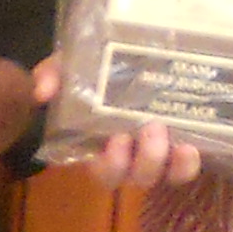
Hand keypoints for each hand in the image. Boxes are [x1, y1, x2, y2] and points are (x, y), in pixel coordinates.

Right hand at [28, 58, 202, 187]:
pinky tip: (190, 147)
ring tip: (170, 133)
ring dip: (165, 160)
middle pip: (134, 178)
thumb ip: (52, 75)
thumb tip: (42, 92)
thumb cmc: (98, 69)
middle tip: (149, 127)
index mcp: (98, 144)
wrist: (138, 54)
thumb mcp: (70, 67)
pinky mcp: (181, 146)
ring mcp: (157, 153)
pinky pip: (184, 169)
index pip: (101, 169)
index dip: (110, 164)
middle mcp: (128, 156)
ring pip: (161, 175)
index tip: (116, 140)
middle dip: (143, 160)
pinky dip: (187, 164)